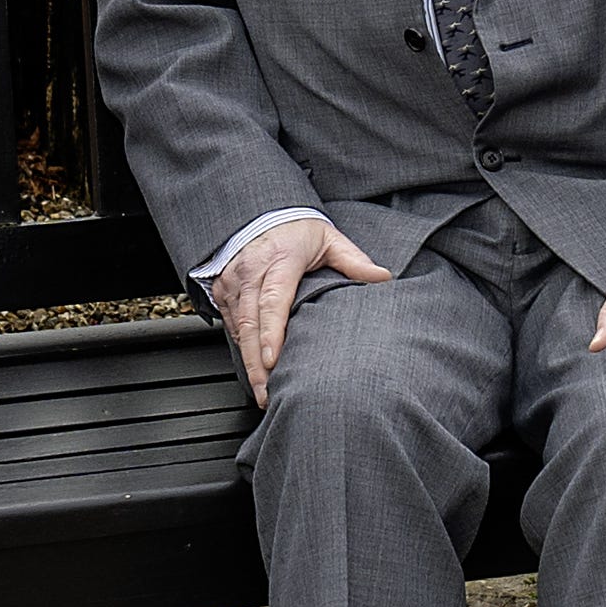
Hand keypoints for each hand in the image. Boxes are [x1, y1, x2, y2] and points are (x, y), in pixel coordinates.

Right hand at [212, 214, 393, 395]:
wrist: (260, 214)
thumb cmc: (296, 230)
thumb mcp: (329, 239)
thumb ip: (354, 260)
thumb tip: (383, 278)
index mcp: (280, 260)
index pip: (272, 300)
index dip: (270, 333)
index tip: (272, 360)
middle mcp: (252, 271)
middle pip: (250, 323)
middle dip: (256, 362)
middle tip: (267, 393)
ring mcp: (233, 281)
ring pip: (237, 328)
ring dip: (247, 361)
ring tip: (262, 391)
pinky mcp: (222, 290)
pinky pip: (230, 324)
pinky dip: (240, 348)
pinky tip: (253, 370)